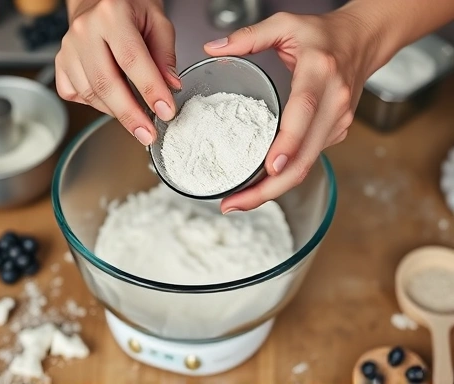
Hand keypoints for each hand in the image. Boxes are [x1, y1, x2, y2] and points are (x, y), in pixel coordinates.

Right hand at [55, 0, 179, 145]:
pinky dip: (96, 105)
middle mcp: (84, 31)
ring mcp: (68, 48)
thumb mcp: (157, 20)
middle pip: (106, 83)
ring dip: (116, 113)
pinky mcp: (60, 63)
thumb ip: (166, 54)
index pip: (132, 59)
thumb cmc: (129, 7)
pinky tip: (113, 103)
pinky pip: (75, 94)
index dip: (150, 90)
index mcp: (111, 14)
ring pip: (91, 93)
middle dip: (130, 114)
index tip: (165, 111)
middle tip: (148, 134)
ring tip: (138, 121)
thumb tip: (171, 87)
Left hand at [204, 11, 380, 212]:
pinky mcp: (336, 132)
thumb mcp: (286, 24)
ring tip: (239, 201)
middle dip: (270, 188)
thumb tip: (214, 49)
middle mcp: (334, 102)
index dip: (288, 143)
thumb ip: (249, 36)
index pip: (304, 113)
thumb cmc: (324, 35)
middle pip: (305, 156)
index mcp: (319, 74)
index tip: (269, 168)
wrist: (363, 41)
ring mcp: (338, 122)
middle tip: (234, 204)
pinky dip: (285, 177)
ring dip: (273, 190)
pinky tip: (260, 184)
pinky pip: (309, 160)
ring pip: (306, 165)